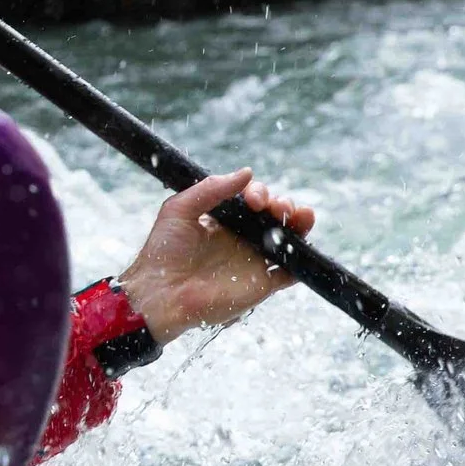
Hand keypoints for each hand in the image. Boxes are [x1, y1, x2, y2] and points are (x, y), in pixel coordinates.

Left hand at [114, 169, 316, 344]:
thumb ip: (212, 188)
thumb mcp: (180, 209)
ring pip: (289, 240)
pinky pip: (291, 273)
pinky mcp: (262, 285)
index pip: (253, 200)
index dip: (260, 193)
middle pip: (276, 216)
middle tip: (276, 208)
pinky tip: (302, 247)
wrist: (161, 293)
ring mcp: (253, 261)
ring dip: (301, 224)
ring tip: (303, 216)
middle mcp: (242, 239)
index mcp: (225, 220)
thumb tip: (248, 172)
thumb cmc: (164, 251)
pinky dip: (303, 262)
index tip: (253, 199)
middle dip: (284, 204)